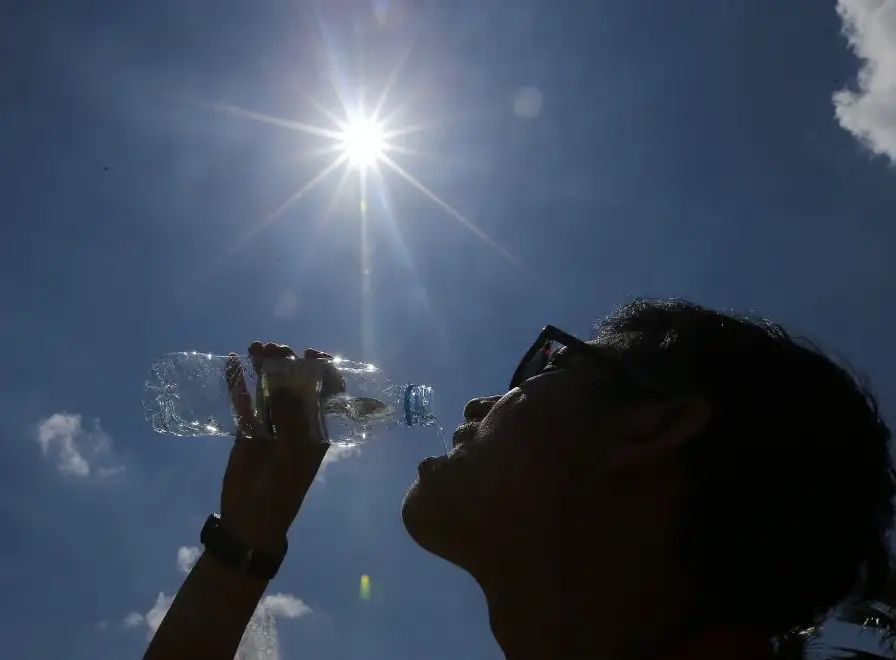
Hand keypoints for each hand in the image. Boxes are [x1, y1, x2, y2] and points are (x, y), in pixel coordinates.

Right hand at [221, 343, 343, 554]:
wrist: (251, 517)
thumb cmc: (282, 488)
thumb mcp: (293, 454)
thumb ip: (291, 418)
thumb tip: (288, 385)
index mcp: (316, 428)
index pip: (326, 392)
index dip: (323, 370)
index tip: (312, 353)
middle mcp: (296, 421)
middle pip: (296, 383)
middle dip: (289, 362)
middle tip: (276, 348)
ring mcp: (270, 423)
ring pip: (269, 387)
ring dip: (264, 366)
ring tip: (255, 347)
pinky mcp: (246, 429)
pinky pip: (243, 401)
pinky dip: (237, 383)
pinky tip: (230, 363)